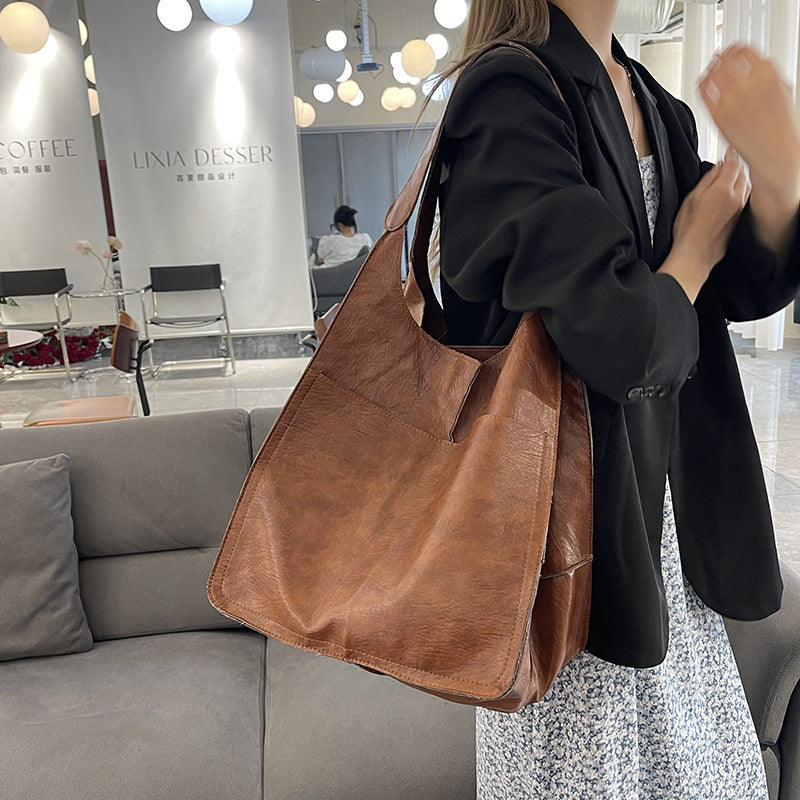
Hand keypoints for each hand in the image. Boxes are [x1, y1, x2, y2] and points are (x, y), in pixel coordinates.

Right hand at [658, 148, 749, 302]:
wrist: (695, 254)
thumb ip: (706, 180)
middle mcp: (736, 197)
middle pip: (742, 173)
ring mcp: (740, 208)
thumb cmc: (688, 231)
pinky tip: (731, 192)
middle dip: (736, 165)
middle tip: (729, 159)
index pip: (732, 164)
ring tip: (731, 174)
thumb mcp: (691, 199)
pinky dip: (740, 190)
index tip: (728, 150)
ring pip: (746, 185)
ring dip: (740, 177)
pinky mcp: (739, 218)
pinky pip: (744, 197)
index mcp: (723, 189)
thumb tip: (716, 169)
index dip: (730, 154)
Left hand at [698, 44, 799, 204]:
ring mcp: (732, 101)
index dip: (735, 48)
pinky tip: (702, 83)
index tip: (732, 49)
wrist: (774, 152)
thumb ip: (768, 73)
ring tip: (710, 69)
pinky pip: (703, 93)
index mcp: (768, 76)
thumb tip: (753, 61)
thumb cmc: (780, 125)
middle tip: (718, 57)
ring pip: (712, 74)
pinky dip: (701, 84)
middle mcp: (749, 86)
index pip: (744, 50)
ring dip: (710, 69)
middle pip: (725, 60)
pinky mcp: (718, 116)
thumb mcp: (783, 89)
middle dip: (721, 57)